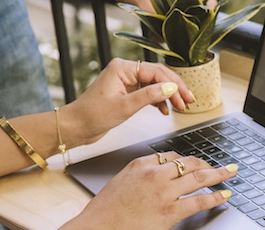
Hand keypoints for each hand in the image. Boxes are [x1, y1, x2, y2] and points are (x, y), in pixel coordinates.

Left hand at [60, 58, 194, 146]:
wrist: (76, 127)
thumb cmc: (92, 116)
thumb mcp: (125, 107)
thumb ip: (149, 96)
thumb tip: (170, 88)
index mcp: (122, 68)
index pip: (156, 72)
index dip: (174, 84)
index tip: (186, 97)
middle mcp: (124, 71)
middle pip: (158, 76)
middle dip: (174, 88)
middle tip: (188, 101)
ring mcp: (125, 82)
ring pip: (154, 84)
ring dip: (168, 95)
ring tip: (179, 107)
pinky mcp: (126, 93)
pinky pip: (148, 92)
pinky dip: (158, 101)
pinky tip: (164, 110)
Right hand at [77, 153, 234, 229]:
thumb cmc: (105, 212)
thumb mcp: (121, 182)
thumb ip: (140, 176)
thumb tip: (156, 176)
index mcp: (140, 165)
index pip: (171, 156)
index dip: (188, 161)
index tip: (197, 164)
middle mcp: (154, 175)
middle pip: (189, 163)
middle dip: (208, 164)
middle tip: (221, 167)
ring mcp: (163, 192)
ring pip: (198, 178)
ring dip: (219, 175)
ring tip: (231, 173)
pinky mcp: (169, 212)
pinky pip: (199, 201)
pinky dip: (215, 197)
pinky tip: (225, 195)